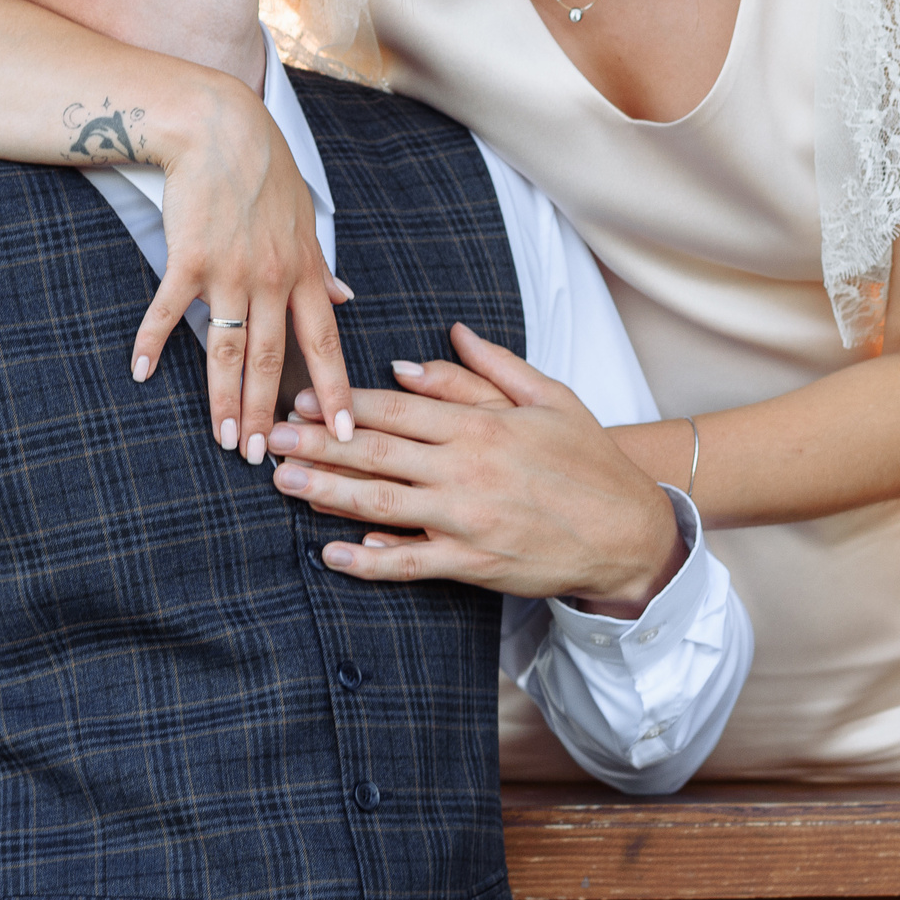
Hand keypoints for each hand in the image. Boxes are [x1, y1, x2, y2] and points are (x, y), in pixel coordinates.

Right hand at [127, 73, 353, 459]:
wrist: (219, 128)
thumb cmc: (264, 172)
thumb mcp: (306, 218)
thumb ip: (322, 266)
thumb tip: (348, 298)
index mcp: (304, 271)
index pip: (325, 344)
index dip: (334, 392)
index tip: (343, 435)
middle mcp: (272, 278)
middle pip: (274, 360)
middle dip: (270, 414)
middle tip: (264, 458)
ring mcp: (229, 271)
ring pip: (229, 350)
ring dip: (224, 399)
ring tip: (223, 439)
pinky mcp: (188, 259)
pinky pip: (169, 312)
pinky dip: (153, 343)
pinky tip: (139, 374)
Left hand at [266, 324, 685, 616]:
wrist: (629, 531)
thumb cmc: (590, 460)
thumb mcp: (550, 398)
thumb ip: (491, 368)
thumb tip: (444, 336)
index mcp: (483, 423)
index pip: (399, 406)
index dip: (345, 401)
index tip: (304, 395)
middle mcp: (468, 467)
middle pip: (377, 450)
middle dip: (317, 442)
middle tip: (271, 435)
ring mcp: (466, 518)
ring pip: (381, 503)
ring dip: (326, 491)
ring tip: (283, 482)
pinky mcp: (472, 562)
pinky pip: (408, 561)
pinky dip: (367, 559)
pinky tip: (331, 552)